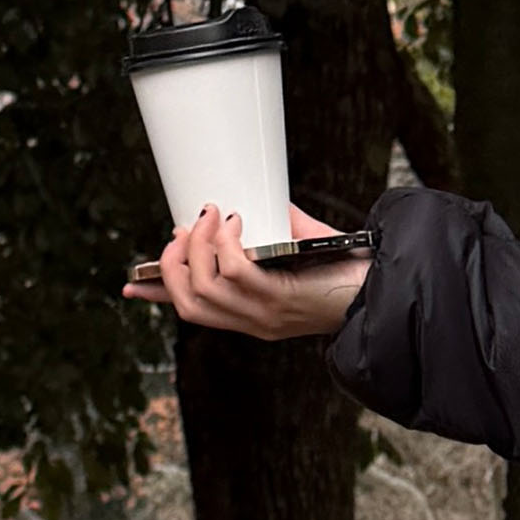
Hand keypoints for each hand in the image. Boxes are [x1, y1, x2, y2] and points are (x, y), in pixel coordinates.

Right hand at [123, 205, 370, 340]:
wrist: (388, 288)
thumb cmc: (351, 270)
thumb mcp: (302, 249)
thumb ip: (277, 228)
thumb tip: (257, 197)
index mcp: (251, 315)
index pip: (193, 310)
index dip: (159, 295)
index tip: (132, 283)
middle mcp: (253, 322)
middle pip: (188, 303)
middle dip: (173, 262)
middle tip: (185, 228)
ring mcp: (265, 316)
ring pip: (203, 289)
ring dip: (199, 246)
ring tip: (213, 215)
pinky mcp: (280, 302)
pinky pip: (235, 273)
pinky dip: (227, 244)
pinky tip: (236, 222)